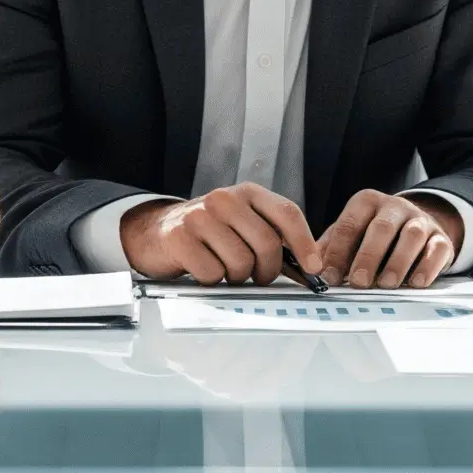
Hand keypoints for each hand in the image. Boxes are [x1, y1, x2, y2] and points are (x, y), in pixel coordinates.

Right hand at [120, 183, 321, 284]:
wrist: (158, 230)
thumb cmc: (209, 232)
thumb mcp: (242, 222)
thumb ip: (271, 234)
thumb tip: (309, 266)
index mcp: (247, 193)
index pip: (287, 214)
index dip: (305, 243)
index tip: (314, 268)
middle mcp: (225, 199)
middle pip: (267, 244)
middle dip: (267, 270)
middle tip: (258, 276)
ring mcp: (200, 217)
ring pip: (241, 263)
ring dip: (237, 277)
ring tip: (224, 268)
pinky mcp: (180, 238)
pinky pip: (212, 273)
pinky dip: (212, 280)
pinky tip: (202, 268)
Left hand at [317, 191, 461, 288]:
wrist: (418, 226)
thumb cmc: (376, 234)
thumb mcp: (353, 233)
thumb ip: (331, 247)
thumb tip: (309, 268)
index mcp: (367, 202)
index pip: (349, 224)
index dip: (338, 251)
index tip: (329, 276)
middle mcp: (395, 207)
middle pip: (381, 228)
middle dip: (368, 256)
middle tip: (358, 281)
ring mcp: (420, 220)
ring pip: (412, 235)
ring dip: (398, 261)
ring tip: (387, 284)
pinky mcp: (441, 237)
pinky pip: (437, 248)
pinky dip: (427, 266)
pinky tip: (415, 282)